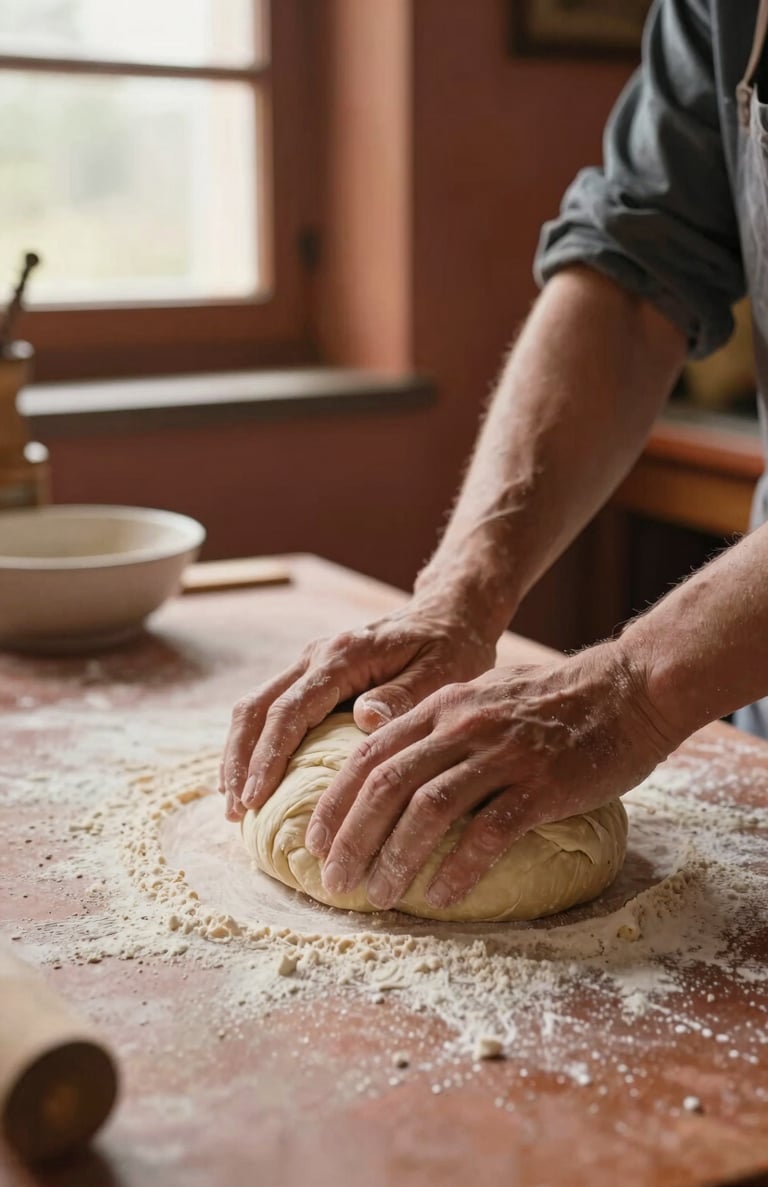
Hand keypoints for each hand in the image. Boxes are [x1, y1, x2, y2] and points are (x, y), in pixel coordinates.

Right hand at [219, 594, 498, 820]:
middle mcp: (317, 655)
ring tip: (233, 805)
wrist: (448, 613)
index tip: (254, 799)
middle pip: (257, 708)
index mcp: (344, 656)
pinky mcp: (313, 675)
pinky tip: (252, 779)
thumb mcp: (442, 671)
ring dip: (239, 754)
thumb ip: (402, 695)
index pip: (291, 710)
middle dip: (240, 761)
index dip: (268, 756)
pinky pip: (270, 708)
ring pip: (255, 707)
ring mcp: (310, 663)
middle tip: (233, 812)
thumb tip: (363, 718)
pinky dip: (254, 744)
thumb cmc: (450, 646)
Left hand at [306, 643, 675, 909]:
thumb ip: (439, 724)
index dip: (335, 801)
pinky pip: (490, 831)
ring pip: (428, 808)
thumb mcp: (484, 696)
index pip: (369, 754)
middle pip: (386, 783)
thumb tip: (396, 763)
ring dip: (395, 857)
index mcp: (443, 706)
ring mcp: (502, 754)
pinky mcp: (542, 783)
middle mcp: (463, 726)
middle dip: (351, 836)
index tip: (315, 841)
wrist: (630, 689)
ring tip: (379, 896)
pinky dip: (459, 867)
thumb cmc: (556, 700)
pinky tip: (443, 896)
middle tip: (334, 881)